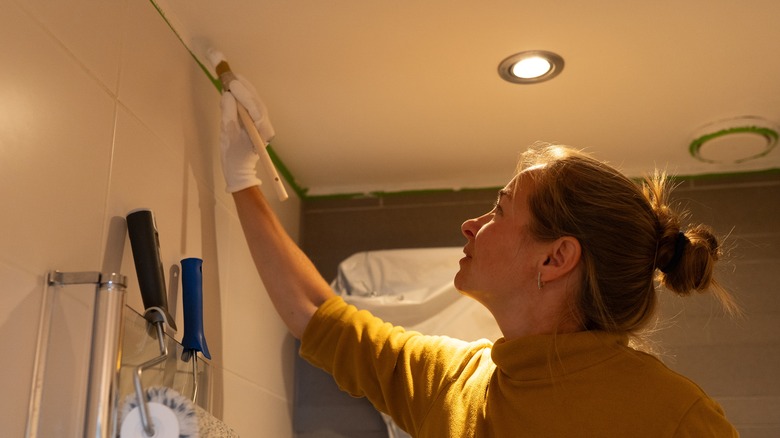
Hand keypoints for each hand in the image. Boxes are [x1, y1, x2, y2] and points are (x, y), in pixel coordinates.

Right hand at [218, 77, 275, 192]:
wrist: (239, 169)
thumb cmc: (233, 156)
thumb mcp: (227, 135)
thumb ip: (228, 114)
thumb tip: (228, 95)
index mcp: (262, 131)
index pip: (254, 107)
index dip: (243, 94)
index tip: (232, 83)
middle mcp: (266, 125)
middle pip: (256, 101)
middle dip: (243, 87)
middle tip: (229, 75)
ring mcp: (262, 123)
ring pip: (254, 101)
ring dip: (243, 89)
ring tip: (230, 77)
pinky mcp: (257, 122)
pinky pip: (251, 105)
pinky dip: (243, 96)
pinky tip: (234, 88)